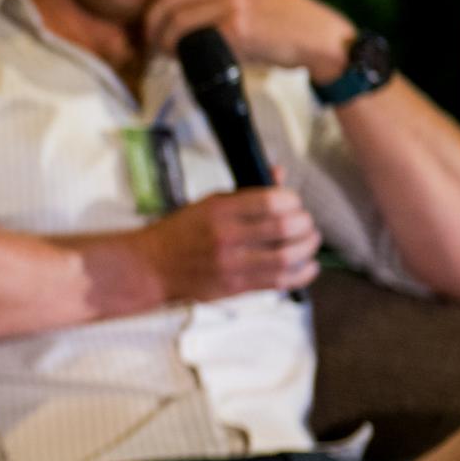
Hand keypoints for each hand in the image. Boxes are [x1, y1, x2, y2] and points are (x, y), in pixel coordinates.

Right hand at [138, 184, 320, 302]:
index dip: (292, 200)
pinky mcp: (235, 287)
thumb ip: (246, 193)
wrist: (151, 266)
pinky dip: (302, 274)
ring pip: (287, 256)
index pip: (271, 201)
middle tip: (304, 223)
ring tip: (308, 242)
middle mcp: (225, 237)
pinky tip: (307, 266)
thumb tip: (278, 173)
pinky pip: (280, 281)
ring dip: (307, 247)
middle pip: (285, 227)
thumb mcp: (207, 204)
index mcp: (218, 211)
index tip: (293, 202)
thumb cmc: (180, 233)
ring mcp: (231, 264)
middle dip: (304, 223)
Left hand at [144, 0, 353, 83]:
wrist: (317, 36)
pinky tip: (180, 58)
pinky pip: (191, 38)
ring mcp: (232, 2)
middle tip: (150, 37)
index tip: (156, 7)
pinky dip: (178, 51)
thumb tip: (174, 6)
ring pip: (175, 17)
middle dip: (151, 19)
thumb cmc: (281, 18)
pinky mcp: (236, 28)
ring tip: (162, 51)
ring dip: (160, 39)